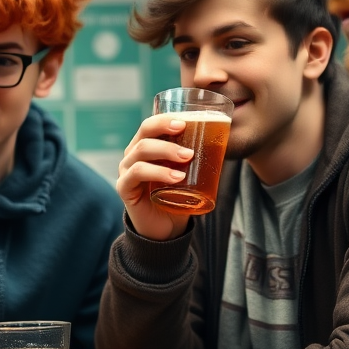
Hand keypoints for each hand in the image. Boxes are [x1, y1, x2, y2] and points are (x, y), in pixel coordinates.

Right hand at [117, 115, 195, 240]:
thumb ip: (196, 157)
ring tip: (187, 159)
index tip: (185, 121)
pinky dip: (158, 172)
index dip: (165, 119)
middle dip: (166, 131)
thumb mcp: (187, 172)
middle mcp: (132, 155)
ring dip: (166, 151)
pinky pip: (137, 173)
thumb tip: (224, 139)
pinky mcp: (124, 188)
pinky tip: (176, 178)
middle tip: (190, 140)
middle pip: (144, 133)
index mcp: (145, 146)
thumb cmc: (176, 196)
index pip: (150, 125)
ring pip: (141, 151)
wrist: (165, 229)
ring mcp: (126, 170)